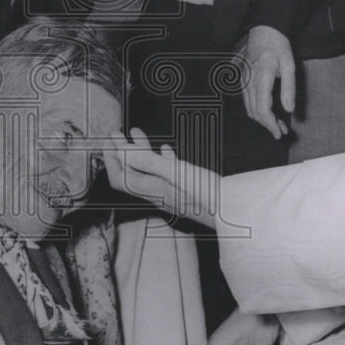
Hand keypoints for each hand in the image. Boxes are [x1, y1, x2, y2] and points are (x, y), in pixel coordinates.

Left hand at [104, 128, 218, 227]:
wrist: (234, 212)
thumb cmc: (205, 192)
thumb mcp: (174, 172)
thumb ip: (147, 162)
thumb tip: (121, 151)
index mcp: (151, 190)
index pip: (120, 176)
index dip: (111, 158)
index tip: (110, 138)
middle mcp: (157, 194)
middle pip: (131, 173)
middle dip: (121, 152)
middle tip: (117, 132)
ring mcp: (170, 194)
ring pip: (148, 171)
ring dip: (140, 151)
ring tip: (137, 131)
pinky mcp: (185, 191)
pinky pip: (166, 173)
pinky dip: (161, 159)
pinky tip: (165, 149)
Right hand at [240, 25, 294, 137]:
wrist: (263, 31)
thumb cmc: (278, 46)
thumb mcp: (289, 65)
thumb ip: (289, 88)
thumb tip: (289, 109)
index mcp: (261, 78)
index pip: (263, 109)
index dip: (270, 124)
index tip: (279, 133)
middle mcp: (248, 81)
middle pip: (254, 112)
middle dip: (268, 124)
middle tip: (282, 130)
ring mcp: (243, 81)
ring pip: (249, 107)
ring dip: (262, 118)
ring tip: (277, 123)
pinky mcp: (242, 80)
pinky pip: (247, 100)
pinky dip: (256, 109)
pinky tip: (268, 111)